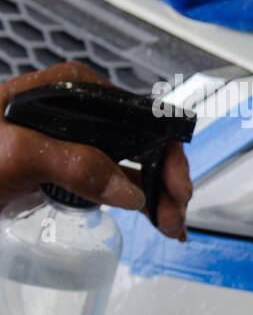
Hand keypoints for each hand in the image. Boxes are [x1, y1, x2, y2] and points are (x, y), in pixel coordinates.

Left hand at [0, 63, 191, 239]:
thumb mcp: (16, 154)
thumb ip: (75, 164)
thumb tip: (130, 189)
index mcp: (72, 90)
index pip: (141, 117)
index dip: (166, 154)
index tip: (174, 190)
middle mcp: (80, 109)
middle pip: (145, 143)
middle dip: (168, 181)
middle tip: (174, 218)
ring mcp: (74, 139)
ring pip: (136, 164)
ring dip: (159, 194)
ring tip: (169, 224)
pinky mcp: (66, 165)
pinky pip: (116, 178)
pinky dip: (140, 199)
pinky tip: (153, 217)